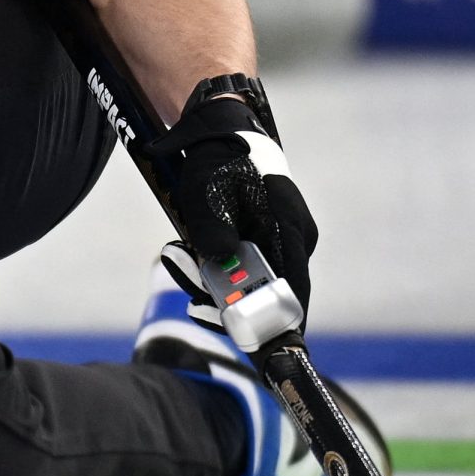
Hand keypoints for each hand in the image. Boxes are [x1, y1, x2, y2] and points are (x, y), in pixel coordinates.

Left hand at [149, 84, 317, 326]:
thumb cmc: (218, 158)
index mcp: (291, 228)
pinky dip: (214, 265)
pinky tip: (187, 251)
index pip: (296, 290)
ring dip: (211, 279)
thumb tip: (222, 261)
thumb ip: (213, 229)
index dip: (279, 321)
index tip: (259, 346)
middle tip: (193, 299)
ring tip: (178, 257)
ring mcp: (277, 239)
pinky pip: (240, 264)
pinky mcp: (260, 238)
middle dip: (225, 299)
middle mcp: (292, 239)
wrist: (219, 130)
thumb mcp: (207, 192)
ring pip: (249, 280)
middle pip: (266, 291)